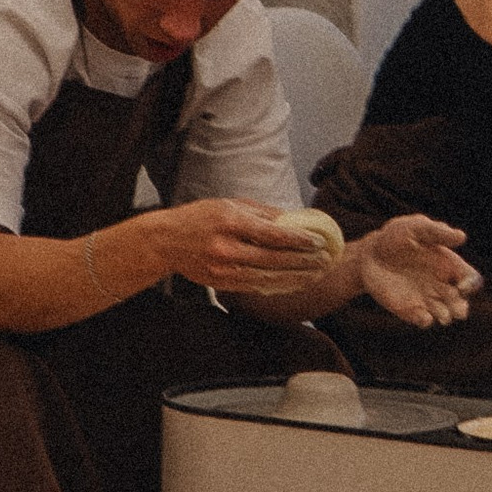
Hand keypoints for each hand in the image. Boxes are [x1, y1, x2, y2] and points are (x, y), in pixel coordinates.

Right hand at [156, 197, 330, 294]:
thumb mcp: (229, 204)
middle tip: (325, 260)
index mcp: (230, 222)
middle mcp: (227, 247)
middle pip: (274, 258)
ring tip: (316, 274)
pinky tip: (294, 283)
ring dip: (296, 277)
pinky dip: (278, 285)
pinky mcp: (221, 284)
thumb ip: (262, 212)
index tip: (318, 242)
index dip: (298, 240)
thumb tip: (294, 219)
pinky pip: (256, 286)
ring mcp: (223, 269)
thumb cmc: (200, 218)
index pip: (272, 234)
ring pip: (268, 276)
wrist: (166, 242)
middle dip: (304, 261)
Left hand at [356, 214, 478, 328]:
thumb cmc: (395, 236)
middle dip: (461, 308)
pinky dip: (426, 321)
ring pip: (446, 315)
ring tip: (443, 316)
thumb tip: (462, 236)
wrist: (369, 254)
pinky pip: (424, 320)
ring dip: (447, 317)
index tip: (462, 286)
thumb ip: (438, 232)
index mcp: (448, 265)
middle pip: (461, 302)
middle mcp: (441, 284)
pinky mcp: (410, 309)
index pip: (470, 279)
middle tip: (458, 311)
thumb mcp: (416, 227)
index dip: (471, 284)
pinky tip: (423, 316)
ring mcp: (426, 299)